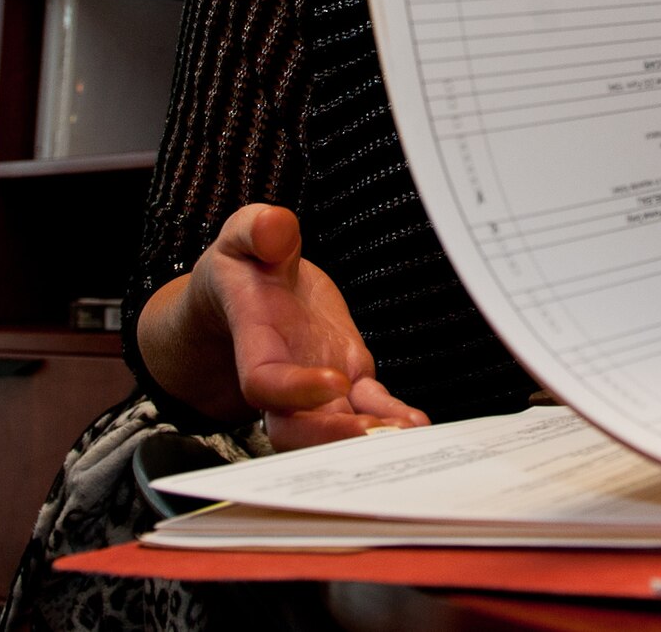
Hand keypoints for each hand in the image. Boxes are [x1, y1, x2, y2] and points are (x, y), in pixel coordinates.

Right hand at [165, 204, 429, 450]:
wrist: (253, 287)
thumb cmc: (245, 264)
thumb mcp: (244, 237)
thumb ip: (257, 231)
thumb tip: (276, 225)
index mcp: (255, 342)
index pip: (264, 383)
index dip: (294, 391)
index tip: (336, 383)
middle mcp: (284, 374)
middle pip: (295, 427)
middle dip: (333, 436)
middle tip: (377, 434)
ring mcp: (317, 382)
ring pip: (335, 426)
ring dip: (369, 436)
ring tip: (408, 433)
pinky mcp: (349, 377)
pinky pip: (368, 407)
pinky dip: (389, 418)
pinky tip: (415, 423)